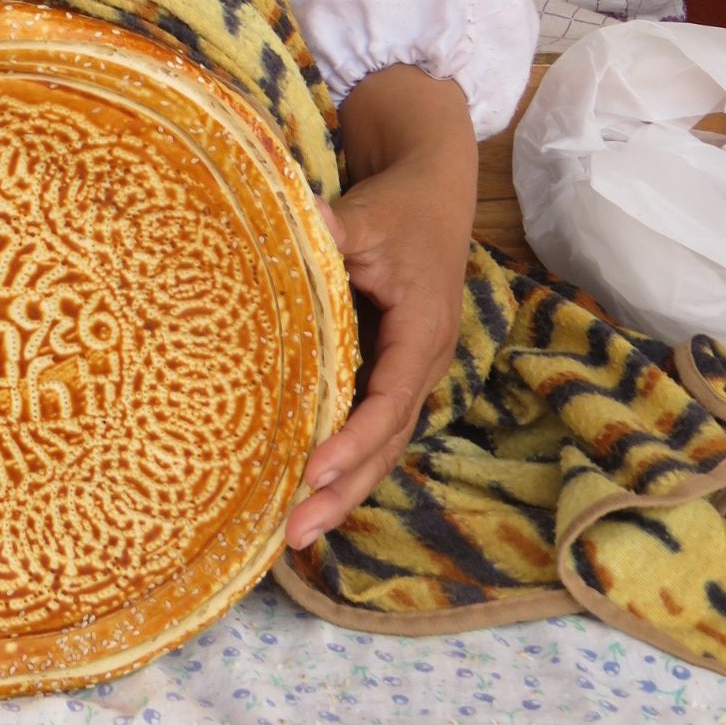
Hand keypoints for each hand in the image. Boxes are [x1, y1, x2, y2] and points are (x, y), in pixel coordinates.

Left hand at [285, 65, 476, 551]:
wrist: (431, 192)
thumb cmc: (400, 206)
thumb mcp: (369, 215)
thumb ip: (334, 228)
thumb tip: (301, 219)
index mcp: (423, 331)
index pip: (390, 399)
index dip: (355, 439)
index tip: (315, 471)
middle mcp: (422, 362)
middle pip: (387, 442)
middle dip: (345, 491)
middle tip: (295, 532)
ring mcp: (409, 371)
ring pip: (380, 444)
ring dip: (343, 489)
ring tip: (294, 532)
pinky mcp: (391, 368)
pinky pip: (370, 425)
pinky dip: (344, 458)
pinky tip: (307, 489)